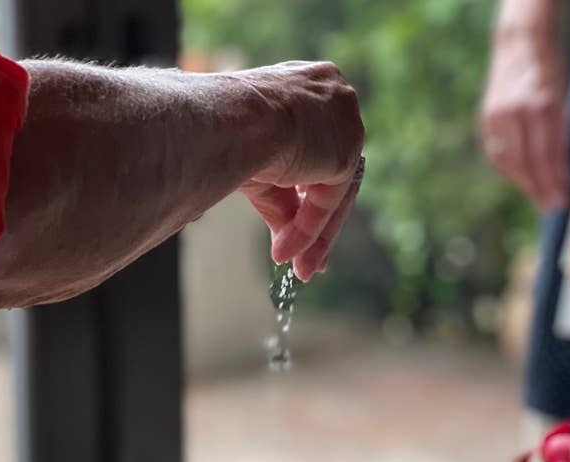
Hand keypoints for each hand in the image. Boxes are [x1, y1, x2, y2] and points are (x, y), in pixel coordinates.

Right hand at [233, 62, 364, 280]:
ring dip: (313, 234)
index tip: (293, 218)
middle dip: (314, 222)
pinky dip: (309, 229)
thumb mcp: (253, 165)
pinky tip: (286, 252)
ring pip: (334, 190)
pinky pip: (328, 201)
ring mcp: (344, 120)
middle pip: (330, 171)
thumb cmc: (222, 131)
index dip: (305, 187)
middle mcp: (331, 95)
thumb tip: (281, 240)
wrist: (229, 119)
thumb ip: (278, 198)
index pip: (315, 143)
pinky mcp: (346, 151)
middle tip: (305, 259)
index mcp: (304, 85)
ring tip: (298, 268)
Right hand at [479, 29, 569, 210]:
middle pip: (530, 161)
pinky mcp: (487, 118)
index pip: (550, 152)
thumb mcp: (562, 98)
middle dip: (542, 187)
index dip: (557, 178)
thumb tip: (561, 171)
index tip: (564, 197)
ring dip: (526, 183)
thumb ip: (559, 132)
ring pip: (511, 161)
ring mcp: (499, 115)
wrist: (520, 47)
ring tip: (539, 198)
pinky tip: (521, 180)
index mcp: (544, 104)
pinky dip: (510, 170)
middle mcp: (519, 111)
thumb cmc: (548, 74)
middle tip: (553, 206)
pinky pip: (498, 153)